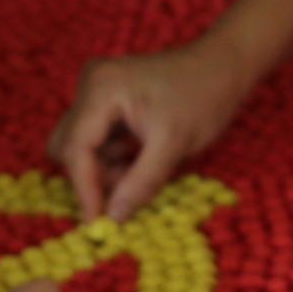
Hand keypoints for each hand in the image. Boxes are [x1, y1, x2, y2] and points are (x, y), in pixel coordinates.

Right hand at [52, 36, 261, 221]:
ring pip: (81, 146)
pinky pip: (95, 139)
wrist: (224, 66)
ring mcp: (97, 90)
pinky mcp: (106, 100)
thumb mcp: (174, 145)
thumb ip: (141, 182)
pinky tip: (138, 162)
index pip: (77, 148)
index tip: (98, 225)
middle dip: (92, 177)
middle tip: (123, 198)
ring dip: (104, 170)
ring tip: (139, 174)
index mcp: (102, 89)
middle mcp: (91, 84)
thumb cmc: (204, 97)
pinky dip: (111, 158)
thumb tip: (114, 218)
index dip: (85, 189)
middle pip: (69, 146)